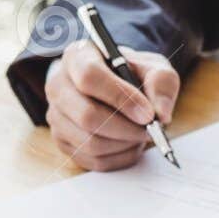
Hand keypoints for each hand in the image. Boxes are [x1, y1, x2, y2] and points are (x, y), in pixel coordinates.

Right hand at [45, 39, 179, 170]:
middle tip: (149, 130)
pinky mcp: (63, 142)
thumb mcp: (154, 69)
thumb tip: (160, 115)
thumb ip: (162, 84)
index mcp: (77, 56)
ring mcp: (57, 116)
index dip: (121, 98)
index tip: (148, 114)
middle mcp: (58, 85)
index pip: (89, 76)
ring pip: (91, 143)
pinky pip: (94, 161)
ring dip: (125, 144)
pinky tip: (130, 144)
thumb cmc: (134, 76)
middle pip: (87, 116)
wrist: (120, 89)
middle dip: (126, 128)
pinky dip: (120, 157)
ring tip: (141, 134)